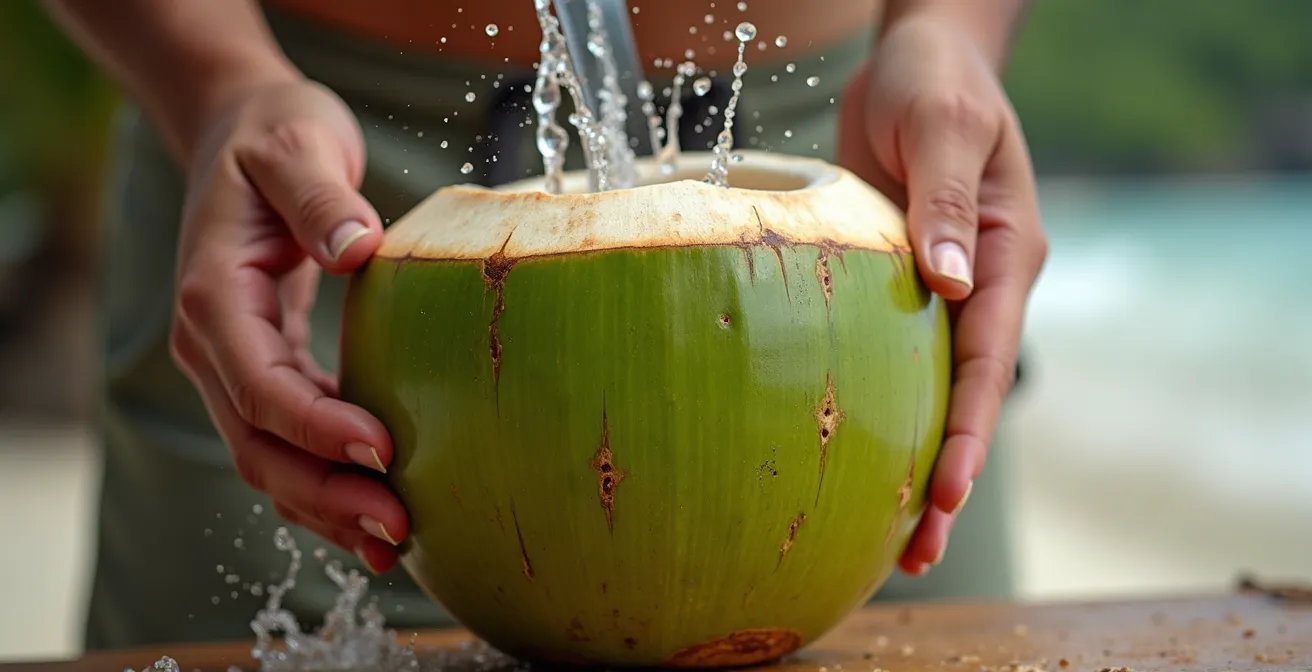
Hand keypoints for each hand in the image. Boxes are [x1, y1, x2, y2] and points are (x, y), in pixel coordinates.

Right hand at [167, 79, 407, 573]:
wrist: (244, 133)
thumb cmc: (277, 133)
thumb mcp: (299, 144)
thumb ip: (321, 196)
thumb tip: (358, 249)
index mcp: (213, 294)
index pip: (260, 383)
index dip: (316, 427)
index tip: (383, 449)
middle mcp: (213, 342)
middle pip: (257, 444)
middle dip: (323, 493)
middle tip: (395, 527)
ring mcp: (233, 363)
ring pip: (267, 458)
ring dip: (324, 507)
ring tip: (393, 543)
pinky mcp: (265, 369)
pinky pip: (287, 441)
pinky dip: (325, 482)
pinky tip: (375, 513)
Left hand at [837, 15, 1047, 575]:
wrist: (914, 61)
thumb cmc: (937, 82)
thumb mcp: (944, 127)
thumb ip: (946, 200)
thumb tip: (944, 283)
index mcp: (1003, 256)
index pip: (985, 359)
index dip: (966, 431)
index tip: (943, 490)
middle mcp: (973, 285)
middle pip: (960, 397)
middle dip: (942, 476)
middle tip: (913, 552)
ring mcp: (932, 290)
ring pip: (922, 390)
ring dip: (905, 458)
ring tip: (882, 536)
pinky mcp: (889, 283)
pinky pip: (883, 356)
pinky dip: (872, 407)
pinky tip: (840, 450)